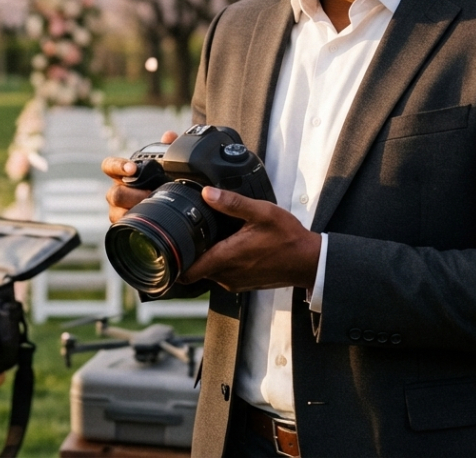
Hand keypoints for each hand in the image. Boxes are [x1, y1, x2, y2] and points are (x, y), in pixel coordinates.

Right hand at [101, 129, 177, 223]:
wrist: (167, 209)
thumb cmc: (161, 184)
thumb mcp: (166, 166)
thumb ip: (167, 149)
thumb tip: (169, 136)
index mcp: (123, 174)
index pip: (109, 166)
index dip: (117, 166)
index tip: (132, 168)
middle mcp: (117, 191)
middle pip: (114, 193)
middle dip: (131, 194)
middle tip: (148, 193)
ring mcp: (117, 209)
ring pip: (115, 212)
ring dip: (133, 210)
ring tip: (150, 208)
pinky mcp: (122, 225)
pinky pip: (122, 226)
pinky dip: (133, 224)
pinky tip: (146, 223)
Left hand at [180, 187, 321, 291]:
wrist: (309, 261)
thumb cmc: (288, 239)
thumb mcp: (262, 212)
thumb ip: (233, 203)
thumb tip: (207, 193)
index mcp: (227, 258)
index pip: (187, 272)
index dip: (172, 262)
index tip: (165, 248)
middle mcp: (227, 274)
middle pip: (194, 268)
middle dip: (189, 252)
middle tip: (189, 232)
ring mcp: (234, 281)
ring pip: (207, 270)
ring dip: (206, 255)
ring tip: (210, 235)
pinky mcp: (241, 282)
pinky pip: (221, 272)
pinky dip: (219, 260)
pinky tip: (228, 243)